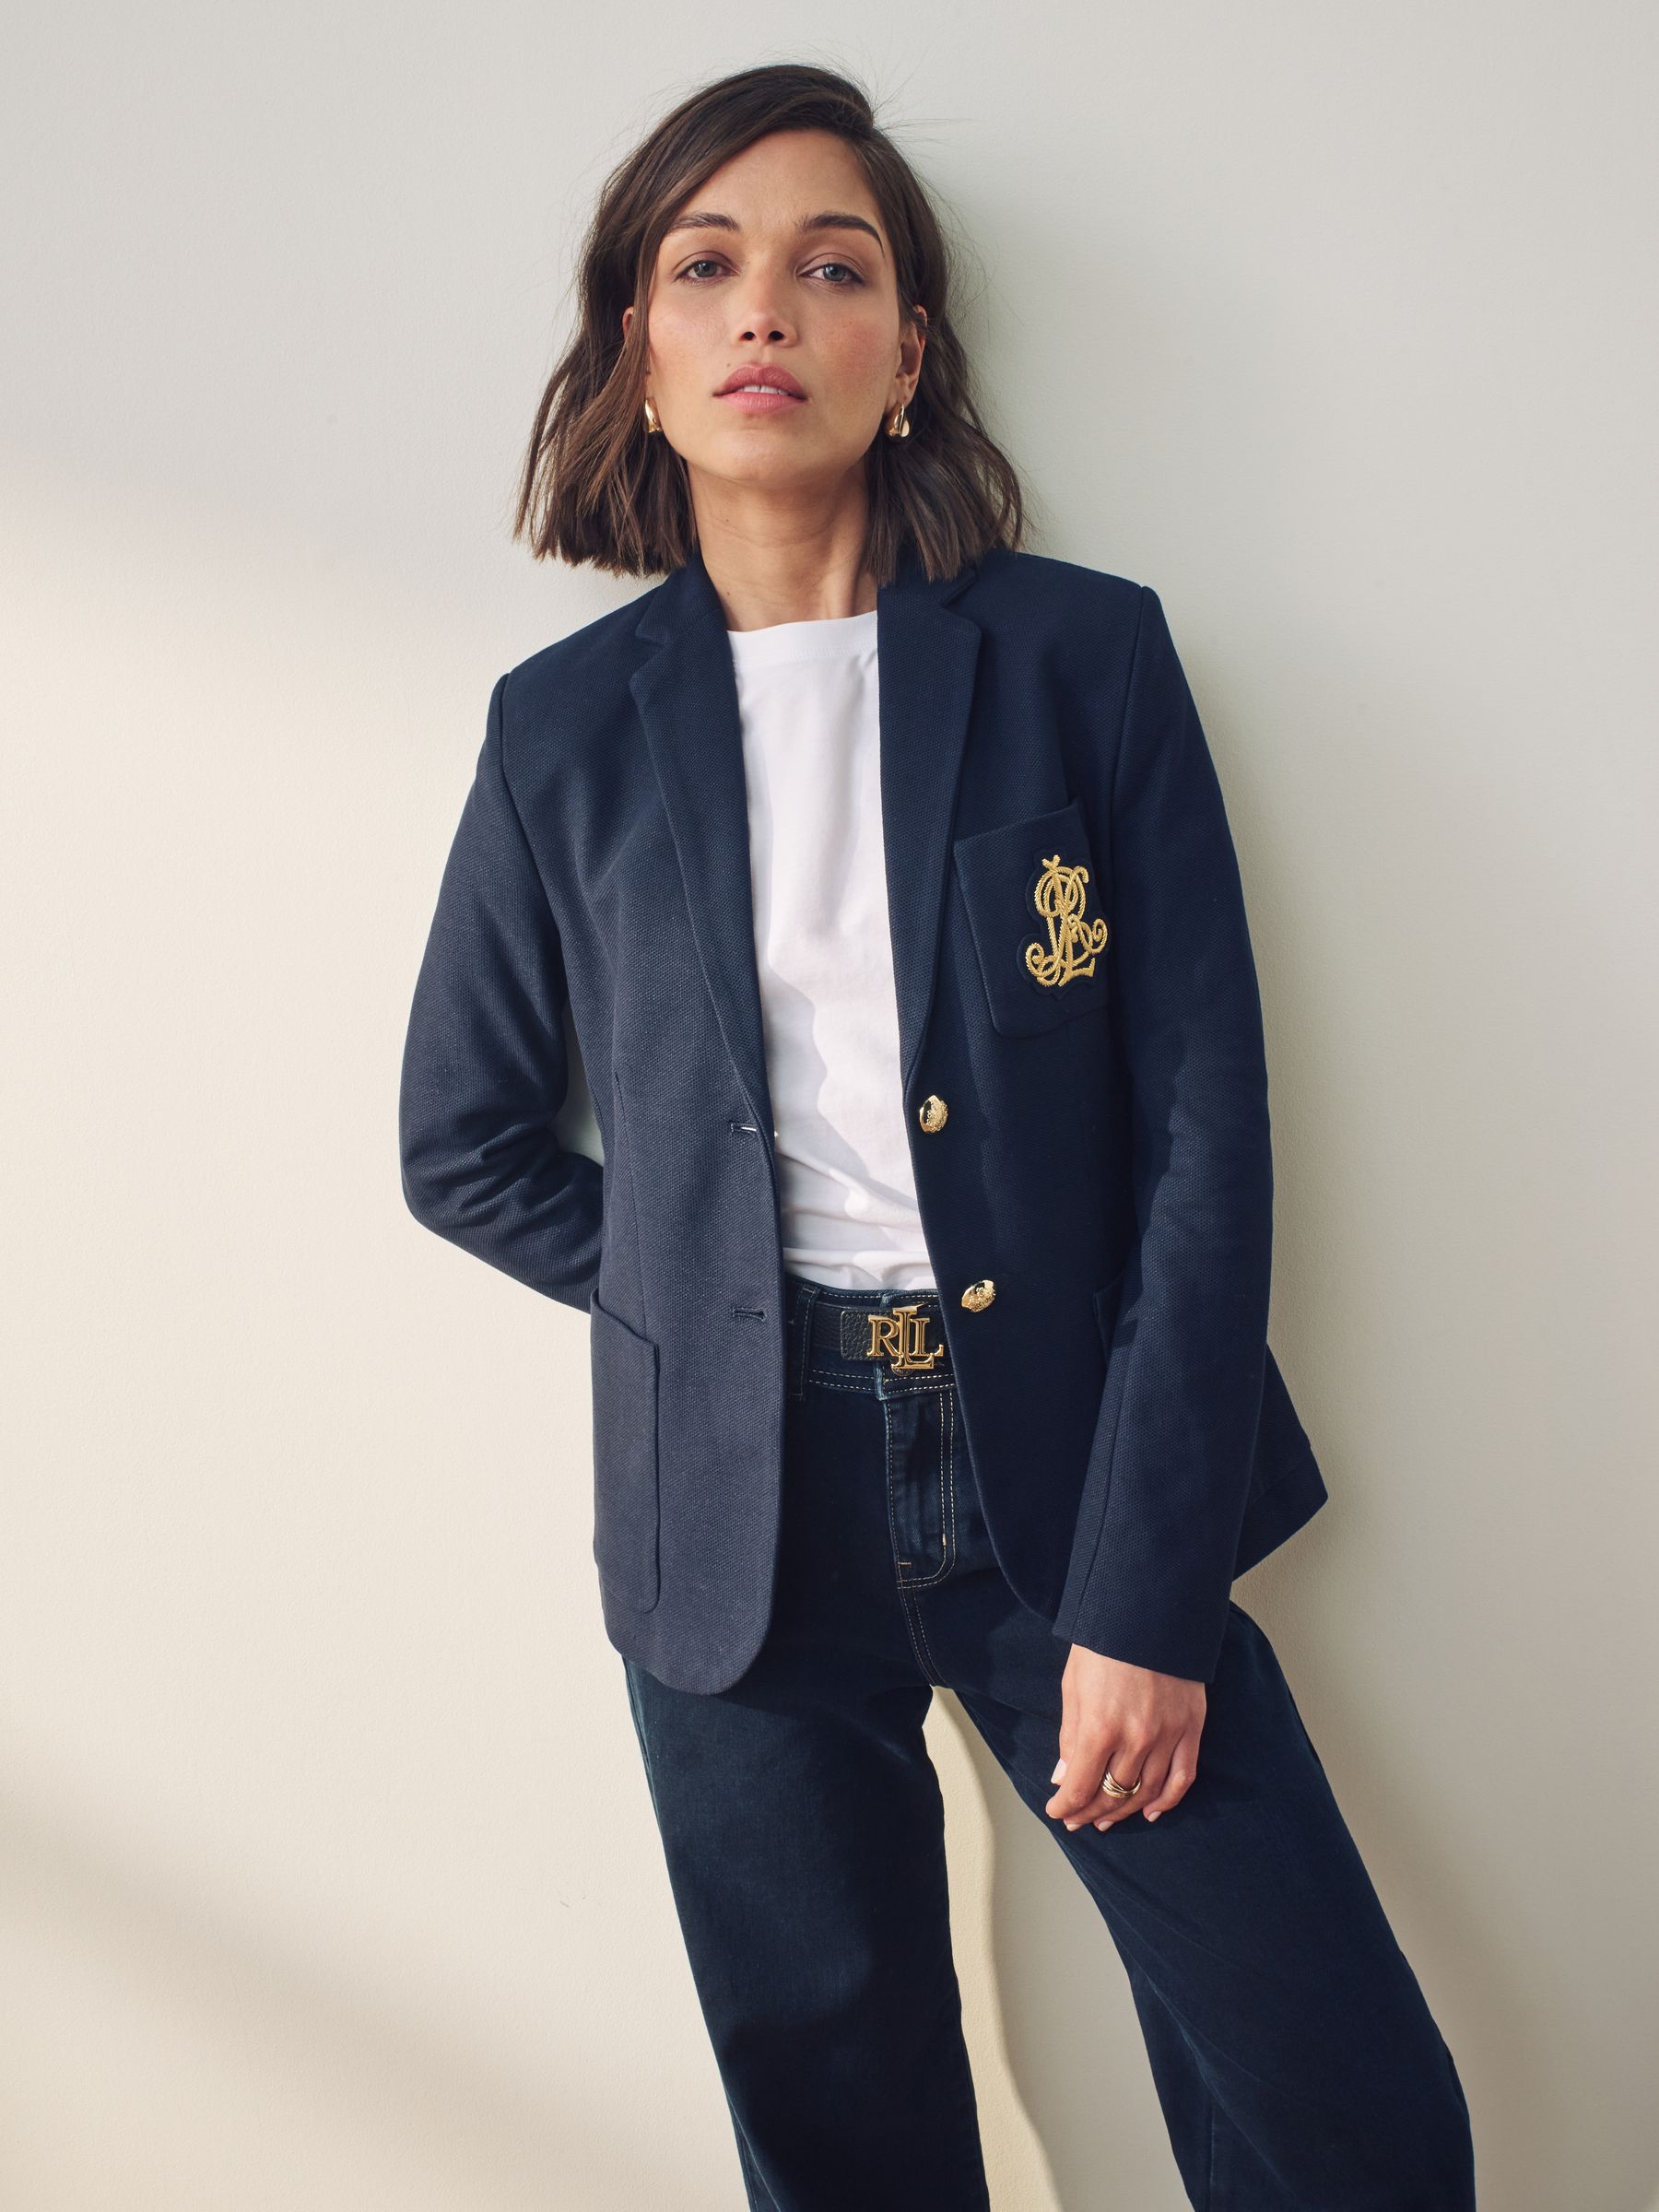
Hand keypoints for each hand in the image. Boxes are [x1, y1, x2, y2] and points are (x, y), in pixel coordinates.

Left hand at [1044, 1643, 1205, 1831]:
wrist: (1148, 1610)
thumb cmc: (1103, 1645)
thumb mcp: (1073, 1687)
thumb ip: (1070, 1738)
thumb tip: (1063, 1779)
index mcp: (1100, 1727)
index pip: (1081, 1787)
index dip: (1066, 1806)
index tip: (1057, 1811)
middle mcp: (1136, 1737)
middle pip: (1113, 1794)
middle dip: (1091, 1812)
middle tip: (1079, 1819)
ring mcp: (1168, 1735)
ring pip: (1147, 1792)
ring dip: (1124, 1811)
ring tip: (1107, 1819)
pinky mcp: (1192, 1727)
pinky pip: (1182, 1777)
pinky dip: (1167, 1801)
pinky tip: (1150, 1811)